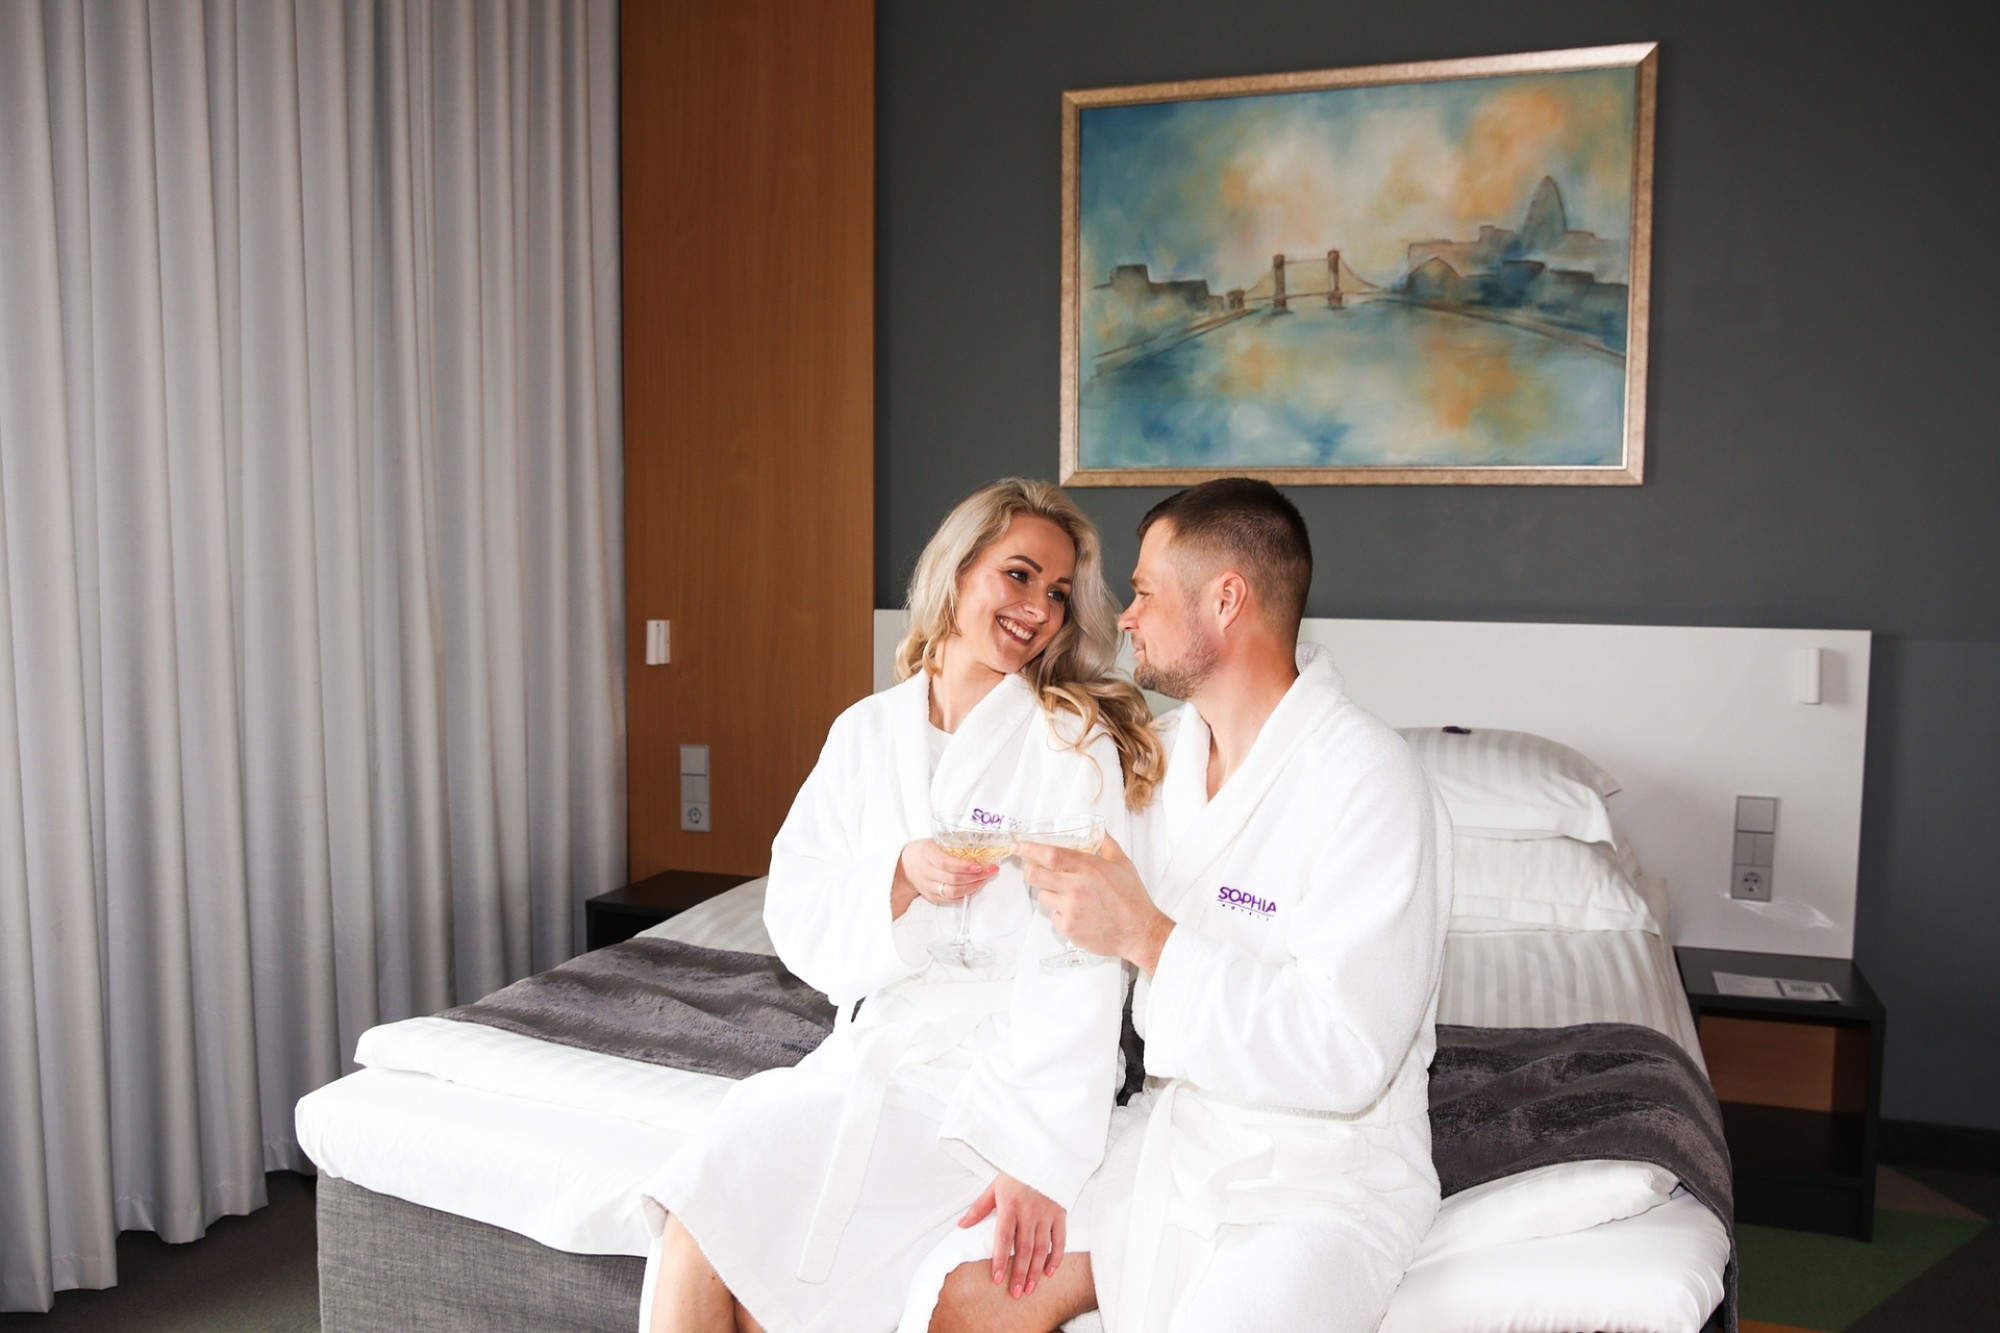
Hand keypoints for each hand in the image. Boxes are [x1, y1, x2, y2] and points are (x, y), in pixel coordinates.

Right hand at [890, 838, 998, 917]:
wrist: (906, 866)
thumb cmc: (926, 851)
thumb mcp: (938, 841)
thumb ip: (959, 841)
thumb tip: (986, 837)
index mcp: (927, 854)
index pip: (946, 863)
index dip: (964, 866)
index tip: (979, 865)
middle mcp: (927, 872)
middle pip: (953, 879)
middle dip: (976, 876)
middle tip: (990, 870)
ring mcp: (929, 887)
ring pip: (954, 892)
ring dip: (973, 886)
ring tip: (985, 878)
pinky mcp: (933, 897)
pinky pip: (952, 899)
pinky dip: (966, 893)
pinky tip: (975, 885)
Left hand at [956, 1172, 1065, 1298]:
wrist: (1043, 1158)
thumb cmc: (1016, 1174)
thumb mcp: (994, 1188)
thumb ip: (978, 1209)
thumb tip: (961, 1225)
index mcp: (1010, 1206)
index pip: (1003, 1238)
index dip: (1000, 1259)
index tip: (997, 1278)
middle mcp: (1029, 1213)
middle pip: (1023, 1248)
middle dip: (1019, 1273)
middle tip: (1015, 1293)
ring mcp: (1046, 1215)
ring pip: (1041, 1248)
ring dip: (1035, 1270)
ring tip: (1029, 1288)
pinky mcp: (1060, 1215)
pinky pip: (1059, 1240)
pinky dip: (1056, 1257)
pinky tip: (1049, 1272)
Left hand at [1016, 834, 1173, 972]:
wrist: (1139, 931)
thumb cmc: (1132, 898)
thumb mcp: (1122, 864)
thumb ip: (1106, 844)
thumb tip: (1099, 830)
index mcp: (1088, 868)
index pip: (1050, 854)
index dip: (1030, 849)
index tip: (1019, 846)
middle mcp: (1076, 888)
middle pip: (1035, 875)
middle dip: (1029, 870)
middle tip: (1033, 869)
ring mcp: (1070, 909)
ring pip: (1043, 896)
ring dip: (1050, 893)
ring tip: (1070, 896)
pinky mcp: (1069, 928)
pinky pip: (1053, 916)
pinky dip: (1061, 913)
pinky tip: (1077, 913)